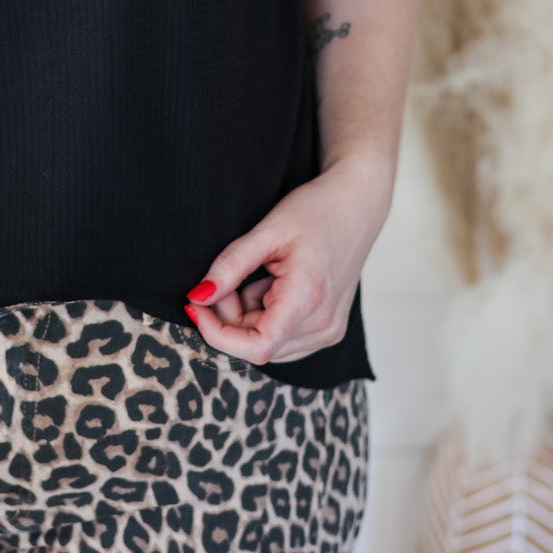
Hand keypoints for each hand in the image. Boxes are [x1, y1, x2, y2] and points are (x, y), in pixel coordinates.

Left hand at [185, 157, 390, 365]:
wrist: (357, 206)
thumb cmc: (316, 211)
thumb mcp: (267, 231)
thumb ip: (230, 266)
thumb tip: (197, 297)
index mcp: (308, 297)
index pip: (257, 346)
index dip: (217, 334)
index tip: (196, 306)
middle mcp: (323, 325)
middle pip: (257, 344)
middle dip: (229, 317)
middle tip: (228, 277)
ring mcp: (329, 331)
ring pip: (267, 345)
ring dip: (247, 318)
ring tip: (258, 276)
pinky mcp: (329, 330)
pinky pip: (283, 339)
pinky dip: (266, 319)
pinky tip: (273, 286)